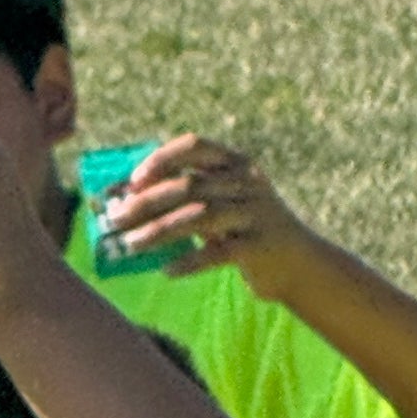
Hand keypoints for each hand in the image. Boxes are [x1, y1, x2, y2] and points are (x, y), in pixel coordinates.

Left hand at [91, 134, 312, 295]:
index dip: (161, 159)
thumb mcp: (225, 204)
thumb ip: (191, 196)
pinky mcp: (259, 247)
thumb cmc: (248, 232)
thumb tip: (131, 201)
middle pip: (188, 186)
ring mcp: (255, 213)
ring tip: (130, 246)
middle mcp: (247, 183)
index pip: (194, 146)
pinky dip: (189, 262)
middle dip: (146, 203)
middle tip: (115, 219)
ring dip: (158, 232)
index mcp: (237, 164)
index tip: (133, 181)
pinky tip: (166, 271)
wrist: (301, 265)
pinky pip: (217, 253)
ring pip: (198, 217)